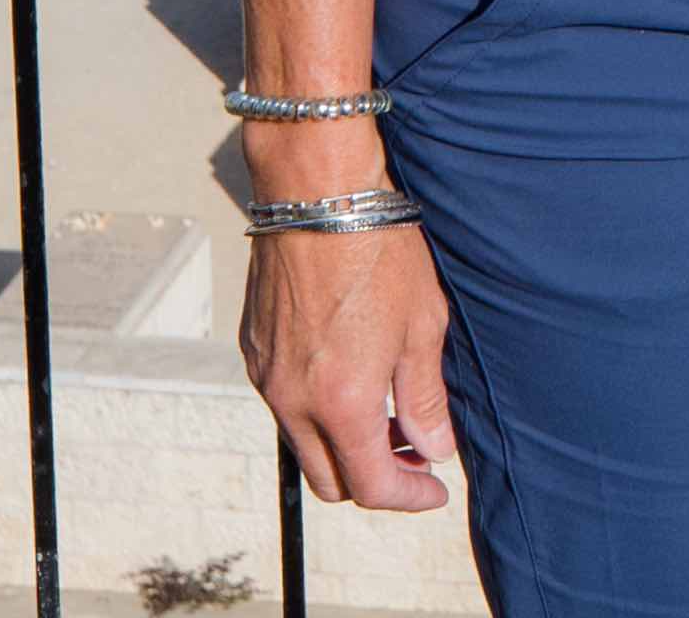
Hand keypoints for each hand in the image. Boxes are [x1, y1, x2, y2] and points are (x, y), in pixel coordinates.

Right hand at [239, 217, 458, 513]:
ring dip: (344, 444)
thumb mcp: (423, 325)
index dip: (410, 496)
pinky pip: (284, 404)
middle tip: (413, 452)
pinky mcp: (252, 349)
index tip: (436, 488)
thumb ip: (426, 398)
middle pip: (330, 481)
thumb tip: (434, 448)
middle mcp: (293, 400)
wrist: (317, 192)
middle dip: (374, 479)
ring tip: (387, 411)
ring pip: (303, 444)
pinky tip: (350, 375)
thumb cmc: (379, 250)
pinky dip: (317, 410)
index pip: (372, 486)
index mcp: (341, 402)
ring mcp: (266, 376)